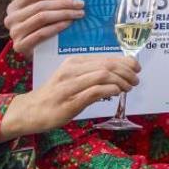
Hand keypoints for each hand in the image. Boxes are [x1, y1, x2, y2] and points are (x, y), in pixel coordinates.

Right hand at [0, 56, 139, 142]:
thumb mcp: (75, 79)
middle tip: (135, 80)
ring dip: (121, 81)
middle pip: (107, 65)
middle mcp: (72, 70)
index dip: (125, 62)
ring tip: (128, 88)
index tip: (137, 68)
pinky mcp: (70, 101)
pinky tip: (117, 92)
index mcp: (75, 62)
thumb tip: (123, 72)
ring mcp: (70, 85)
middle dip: (126, 72)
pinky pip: (95, 91)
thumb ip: (95, 74)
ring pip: (102, 75)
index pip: (106, 58)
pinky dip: (110, 90)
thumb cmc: (58, 95)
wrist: (32, 110)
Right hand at [5, 0, 84, 58]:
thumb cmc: (39, 30)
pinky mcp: (20, 45)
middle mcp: (11, 18)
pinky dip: (57, 26)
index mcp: (14, 6)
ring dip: (64, 13)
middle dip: (64, 3)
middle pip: (41, 5)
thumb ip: (48, 4)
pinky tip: (69, 23)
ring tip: (79, 13)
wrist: (32, 54)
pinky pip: (42, 33)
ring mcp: (15, 32)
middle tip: (81, 4)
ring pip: (42, 17)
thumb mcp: (39, 15)